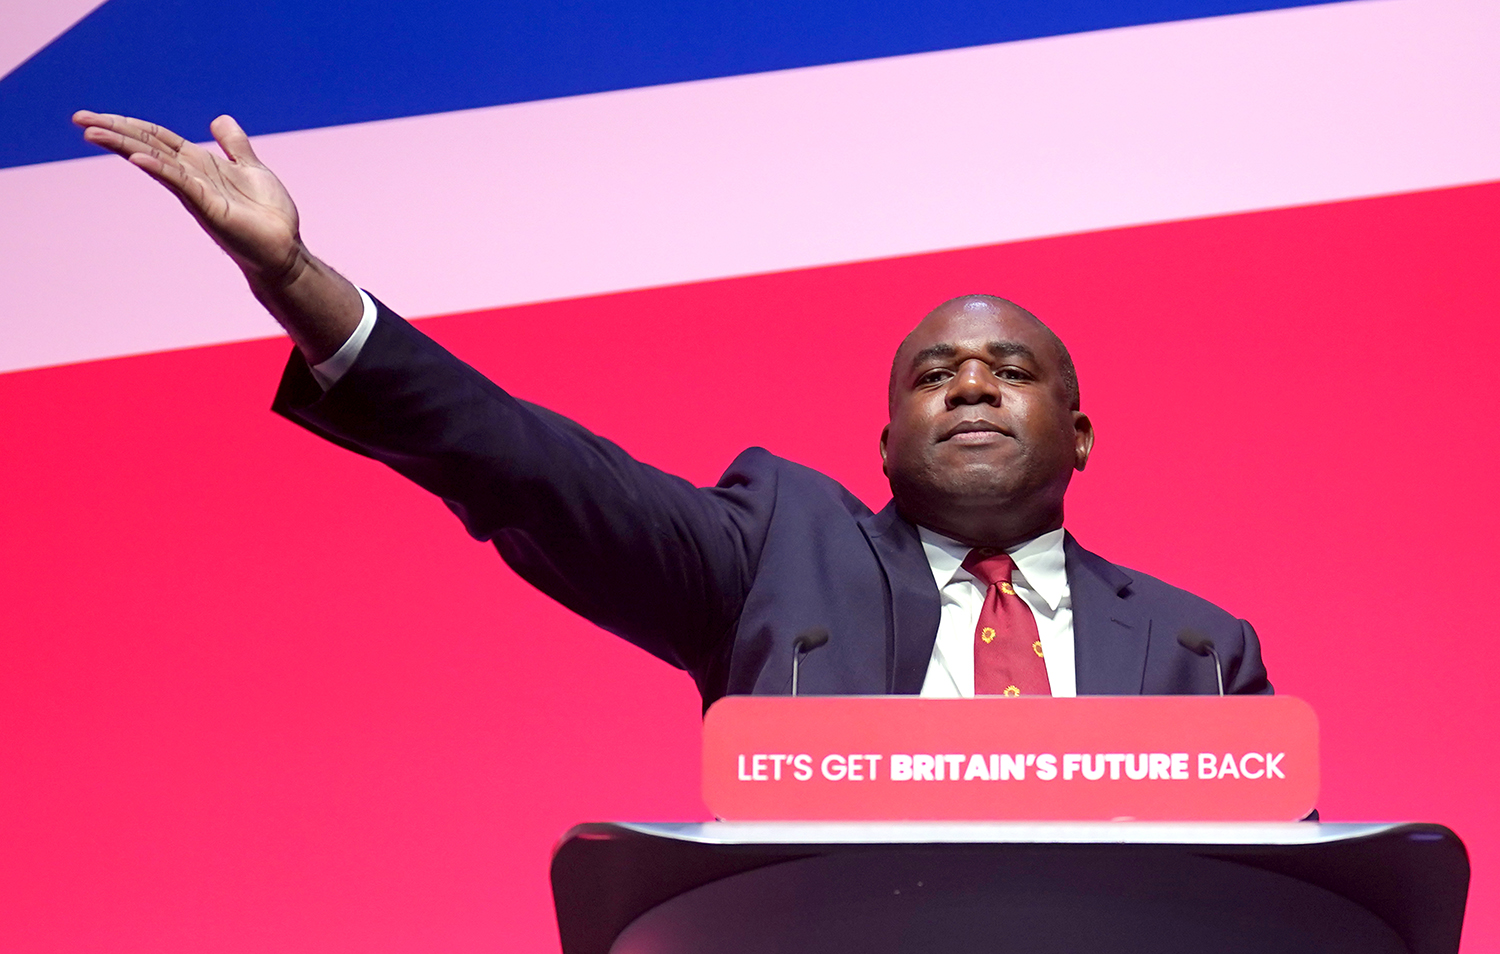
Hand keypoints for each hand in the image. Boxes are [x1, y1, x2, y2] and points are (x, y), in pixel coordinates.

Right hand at [73, 111, 361, 361]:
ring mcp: (197, 193)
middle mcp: (192, 177)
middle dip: (115, 131)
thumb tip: (218, 119)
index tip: (95, 116)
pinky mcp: (210, 207)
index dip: (129, 124)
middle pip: (147, 146)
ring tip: (92, 132)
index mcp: (200, 165)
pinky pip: (182, 184)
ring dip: (125, 146)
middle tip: (79, 119)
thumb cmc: (268, 215)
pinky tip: (139, 159)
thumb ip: (234, 146)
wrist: (285, 250)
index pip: (156, 138)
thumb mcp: (252, 169)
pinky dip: (161, 169)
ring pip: (156, 161)